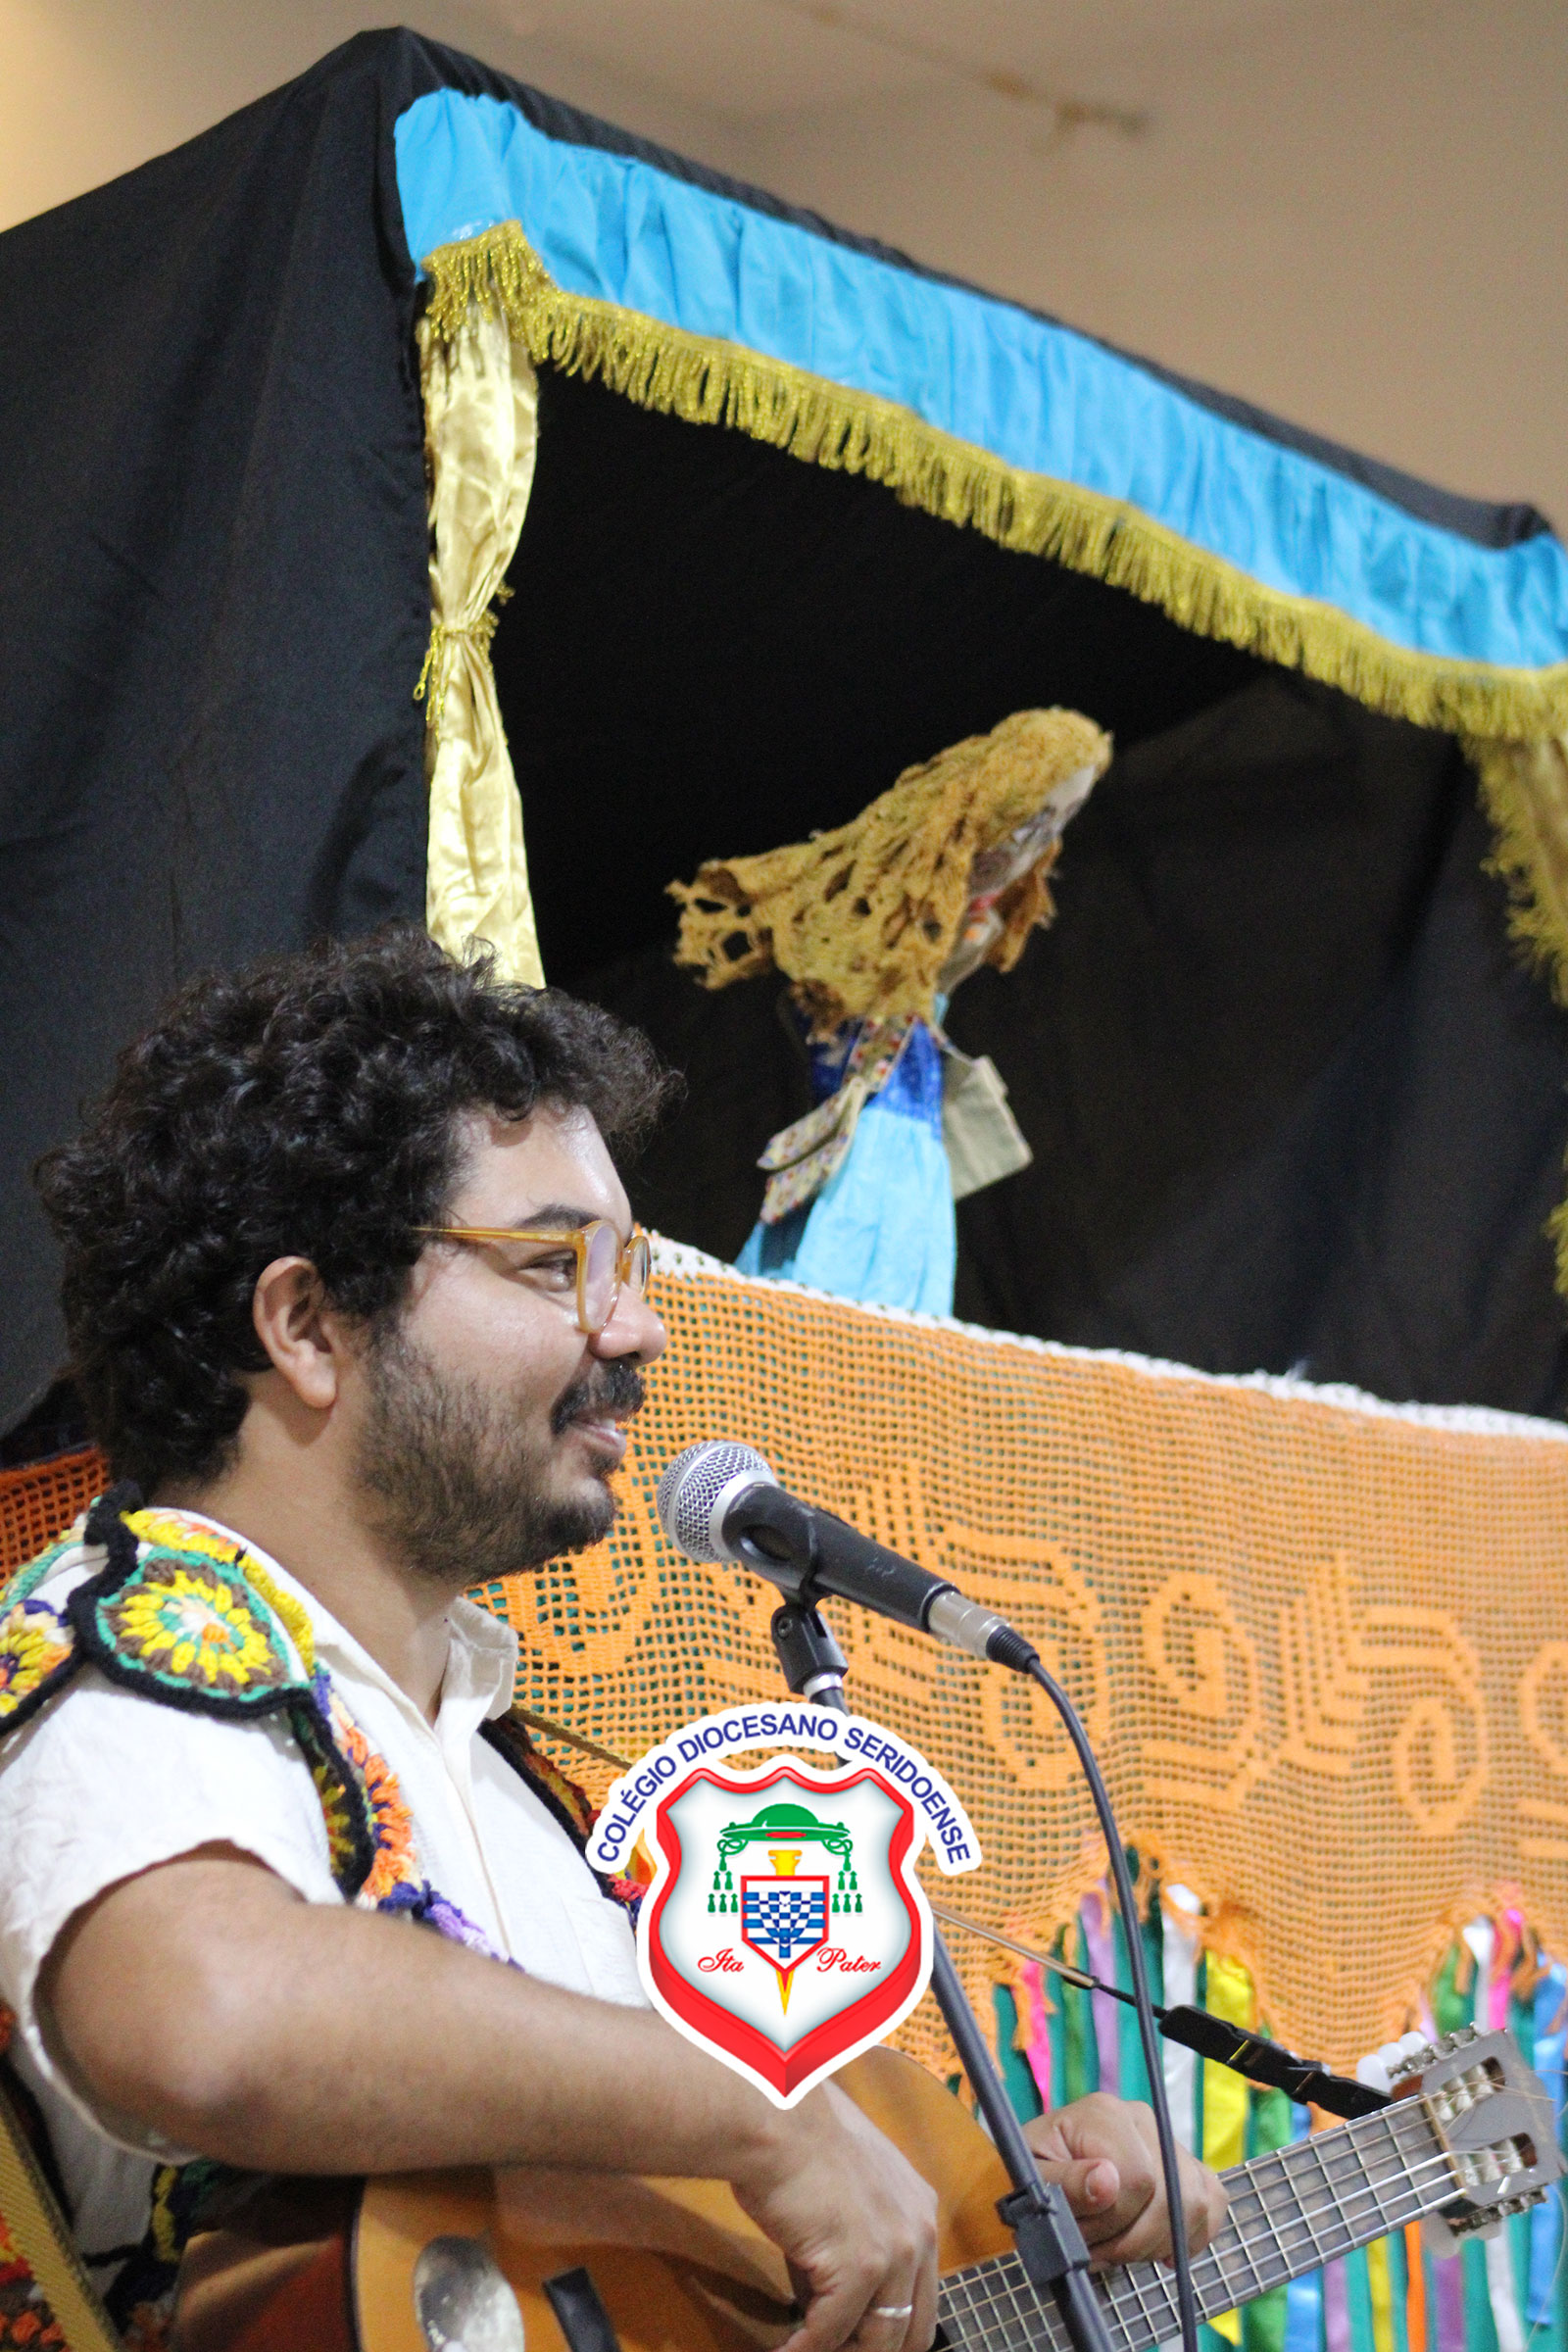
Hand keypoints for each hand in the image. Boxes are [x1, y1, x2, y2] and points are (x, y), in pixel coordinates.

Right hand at [731, 2081, 938, 2351]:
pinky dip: (803, 2351)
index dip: (886, 2329)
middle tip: (833, 2351)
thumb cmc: (798, 2136)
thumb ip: (854, 2235)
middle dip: (870, 2350)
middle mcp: (919, 2233)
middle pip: (911, 2330)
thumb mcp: (848, 2184)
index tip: (852, 2339)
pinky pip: (829, 2333)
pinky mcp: (860, 2267)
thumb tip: (826, 2293)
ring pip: (877, 2342)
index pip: (920, 2297)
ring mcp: (894, 2252)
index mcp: (920, 2210)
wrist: (776, 2116)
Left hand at [1024, 2094, 1226, 2266]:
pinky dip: (1192, 2235)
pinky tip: (1158, 2250)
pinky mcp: (1184, 2165)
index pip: (1138, 2178)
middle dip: (1132, 2240)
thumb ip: (1065, 2182)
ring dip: (1157, 2243)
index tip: (1082, 2234)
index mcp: (1103, 2114)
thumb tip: (1108, 2181)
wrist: (1040, 2169)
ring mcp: (1167, 2140)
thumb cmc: (1030, 2175)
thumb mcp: (1031, 2180)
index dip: (1113, 2221)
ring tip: (1119, 2249)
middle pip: (1172, 2195)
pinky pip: (1213, 2200)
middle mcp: (1142, 2119)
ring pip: (1196, 2202)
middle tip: (1095, 2249)